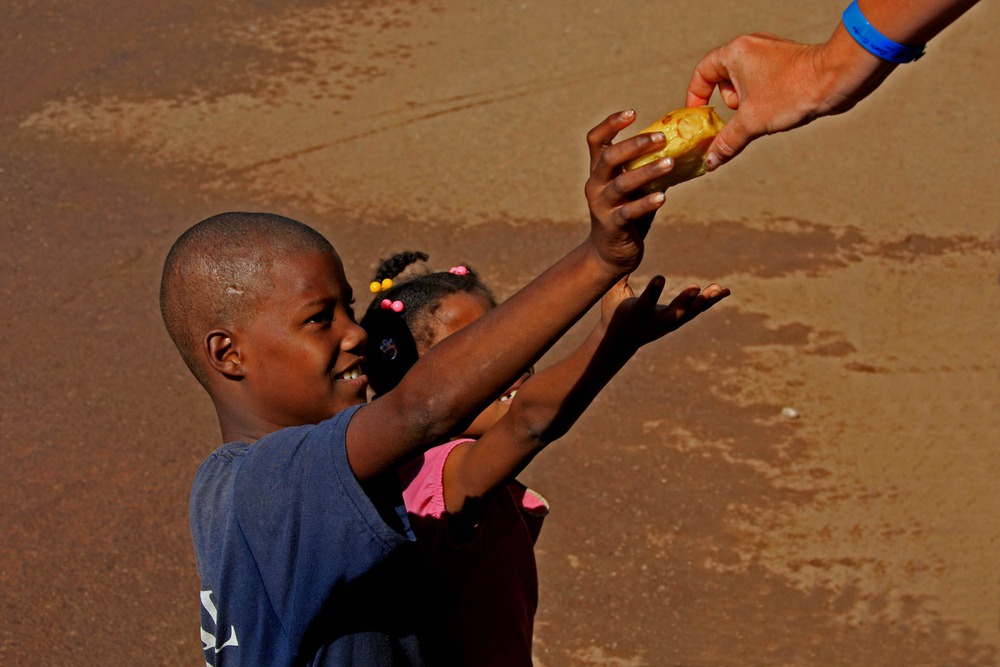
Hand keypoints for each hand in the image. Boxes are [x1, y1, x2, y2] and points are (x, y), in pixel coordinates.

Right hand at [584, 110, 676, 273]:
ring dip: (647, 171)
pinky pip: (629, 211)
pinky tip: (663, 197)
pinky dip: (646, 203)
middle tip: (661, 137)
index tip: (632, 112)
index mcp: (599, 171)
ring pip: (622, 183)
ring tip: (670, 163)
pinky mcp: (612, 225)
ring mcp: (601, 205)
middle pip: (609, 157)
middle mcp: (595, 185)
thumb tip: (683, 147)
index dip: (611, 124)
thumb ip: (647, 168)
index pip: (596, 140)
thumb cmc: (627, 214)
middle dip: (635, 144)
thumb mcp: (634, 188)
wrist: (610, 254)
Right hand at [602, 275, 729, 349]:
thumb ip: (618, 275)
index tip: (660, 277)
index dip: (653, 290)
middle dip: (686, 301)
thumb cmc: (613, 312)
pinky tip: (726, 291)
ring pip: (690, 312)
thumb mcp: (611, 294)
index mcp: (637, 314)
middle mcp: (655, 321)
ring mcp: (669, 324)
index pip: (646, 302)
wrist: (620, 340)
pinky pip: (697, 311)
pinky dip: (711, 300)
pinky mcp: (677, 322)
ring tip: (719, 288)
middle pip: (674, 312)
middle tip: (696, 287)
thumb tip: (622, 250)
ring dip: (705, 300)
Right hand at [684, 31, 892, 169]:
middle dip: (732, 104)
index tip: (700, 117)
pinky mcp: (785, 62)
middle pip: (723, 81)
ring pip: (745, 84)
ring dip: (750, 104)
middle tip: (744, 115)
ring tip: (768, 111)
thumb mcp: (752, 122)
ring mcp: (769, 53)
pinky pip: (763, 82)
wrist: (836, 80)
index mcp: (734, 53)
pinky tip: (780, 107)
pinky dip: (764, 99)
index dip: (696, 97)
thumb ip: (727, 142)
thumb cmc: (791, 93)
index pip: (702, 73)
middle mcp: (749, 47)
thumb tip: (710, 161)